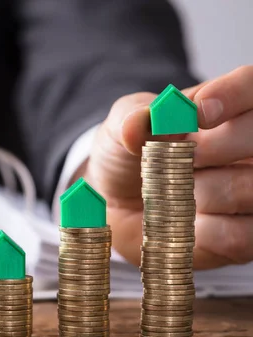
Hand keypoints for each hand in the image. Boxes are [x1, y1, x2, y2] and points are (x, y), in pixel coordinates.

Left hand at [83, 66, 252, 269]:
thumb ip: (131, 118)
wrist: (114, 201)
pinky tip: (186, 221)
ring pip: (249, 188)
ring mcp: (252, 191)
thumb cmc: (128, 155)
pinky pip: (240, 234)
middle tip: (181, 157)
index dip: (233, 95)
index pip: (252, 85)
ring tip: (173, 191)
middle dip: (214, 148)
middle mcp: (251, 148)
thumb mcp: (121, 127)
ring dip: (202, 192)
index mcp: (229, 107)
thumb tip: (138, 124)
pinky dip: (203, 229)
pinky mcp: (247, 235)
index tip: (199, 113)